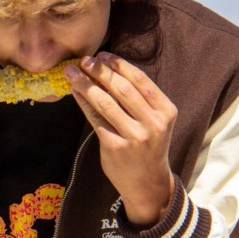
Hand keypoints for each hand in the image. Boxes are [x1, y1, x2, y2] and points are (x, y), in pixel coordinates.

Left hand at [64, 52, 175, 225]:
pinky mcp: (115, 146)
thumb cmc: (148, 146)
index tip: (102, 55)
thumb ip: (139, 99)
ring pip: (105, 101)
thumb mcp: (155, 121)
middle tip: (84, 60)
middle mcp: (153, 123)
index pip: (140, 80)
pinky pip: (95, 118)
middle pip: (122, 88)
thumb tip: (107, 68)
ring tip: (71, 72)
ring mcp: (135, 136)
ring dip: (85, 83)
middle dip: (99, 71)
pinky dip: (82, 101)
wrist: (147, 182)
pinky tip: (74, 91)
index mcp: (166, 111)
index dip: (119, 64)